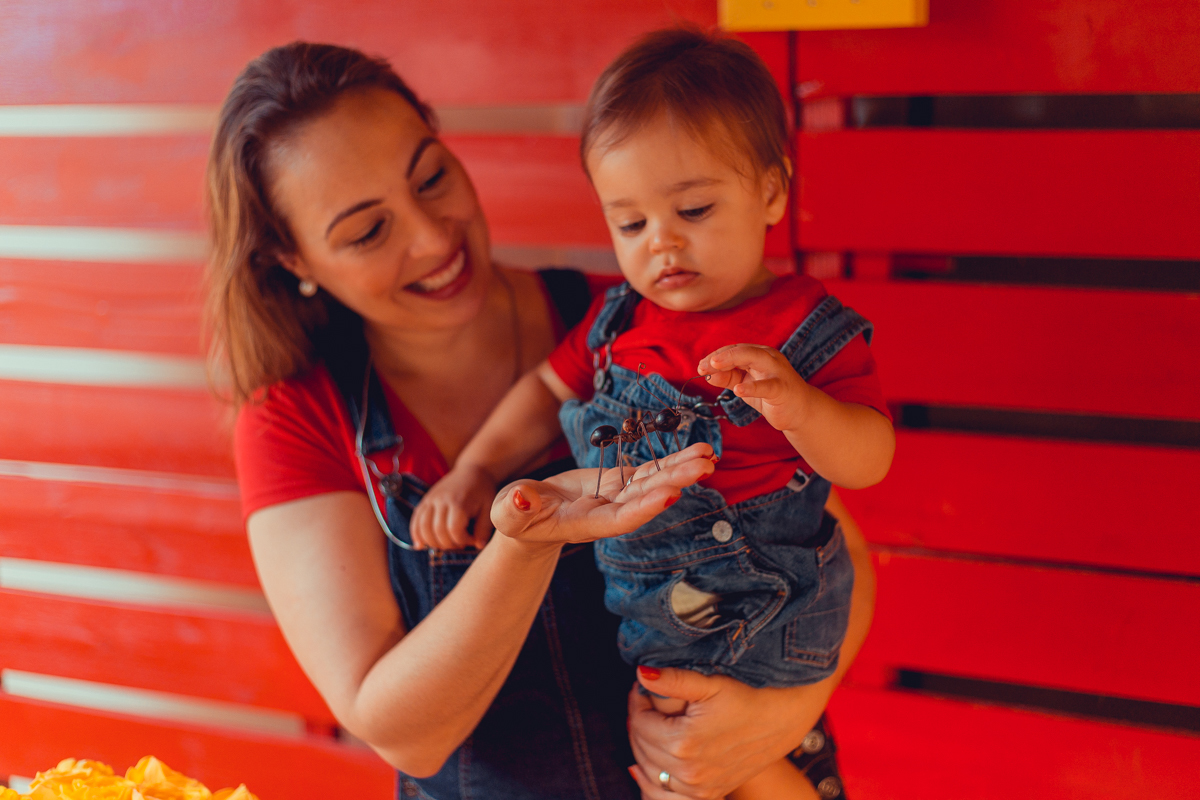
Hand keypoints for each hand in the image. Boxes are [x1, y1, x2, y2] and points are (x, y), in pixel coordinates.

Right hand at [410, 464, 495, 550]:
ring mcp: (431, 499)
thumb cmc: (483, 491)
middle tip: (459, 543)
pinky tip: (420, 545)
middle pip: (437, 531)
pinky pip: (415, 519)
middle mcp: (441, 500)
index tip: (472, 539)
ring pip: (422, 527)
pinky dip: (415, 534)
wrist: (473, 470)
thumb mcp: (489, 508)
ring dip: (432, 542)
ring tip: (445, 544)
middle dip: (449, 544)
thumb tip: (478, 545)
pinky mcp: (425, 500)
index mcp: (459, 502)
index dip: (463, 541)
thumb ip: (484, 529)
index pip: (454, 530)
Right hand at [490, 443, 715, 545]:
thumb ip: (514, 507)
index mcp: (586, 524)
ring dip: (681, 469)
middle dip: (675, 481)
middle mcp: (609, 512)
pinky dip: (670, 461)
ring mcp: (616, 496)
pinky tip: (696, 452)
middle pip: (646, 497)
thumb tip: (521, 497)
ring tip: (708, 455)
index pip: (619, 519)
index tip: (669, 494)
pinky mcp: (618, 481)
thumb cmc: (516, 516)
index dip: (644, 507)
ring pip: (653, 481)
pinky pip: (648, 470)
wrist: (529, 515)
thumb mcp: (508, 512)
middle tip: (704, 467)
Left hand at [627, 666, 833, 799]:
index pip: (640, 722)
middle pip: (642, 747)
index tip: (639, 687)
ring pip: (649, 771)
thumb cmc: (749, 697)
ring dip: (642, 748)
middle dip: (637, 722)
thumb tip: (641, 674)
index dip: (636, 701)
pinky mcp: (709, 793)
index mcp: (685, 743)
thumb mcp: (711, 684)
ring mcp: (699, 787)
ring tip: (646, 725)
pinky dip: (650, 784)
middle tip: (642, 702)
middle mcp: (689, 772)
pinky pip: (666, 796)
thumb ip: (673, 680)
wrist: (782, 720)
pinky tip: (641, 770)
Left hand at [697, 344, 811, 433]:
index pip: (733, 350)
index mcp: (758, 354)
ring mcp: (777, 371)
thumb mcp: (744, 385)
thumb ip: (727, 379)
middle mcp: (768, 357)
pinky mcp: (783, 388)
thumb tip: (707, 375)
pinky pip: (767, 386)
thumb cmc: (770, 395)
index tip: (700, 367)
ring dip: (733, 359)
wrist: (799, 411)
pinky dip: (752, 387)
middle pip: (742, 350)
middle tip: (703, 365)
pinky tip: (738, 390)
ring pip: (755, 358)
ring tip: (715, 366)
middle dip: (721, 355)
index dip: (715, 357)